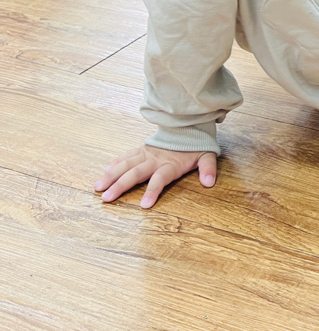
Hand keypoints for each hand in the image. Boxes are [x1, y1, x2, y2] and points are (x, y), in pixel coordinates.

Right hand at [94, 143, 216, 208]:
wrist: (187, 125)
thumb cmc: (195, 145)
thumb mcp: (207, 156)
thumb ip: (208, 169)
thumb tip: (209, 183)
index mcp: (170, 164)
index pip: (160, 179)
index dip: (153, 191)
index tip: (144, 205)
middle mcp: (155, 159)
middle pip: (135, 173)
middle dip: (120, 186)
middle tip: (106, 199)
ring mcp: (146, 153)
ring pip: (125, 164)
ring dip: (111, 176)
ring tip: (98, 188)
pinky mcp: (141, 149)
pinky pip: (125, 156)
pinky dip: (114, 164)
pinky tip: (104, 173)